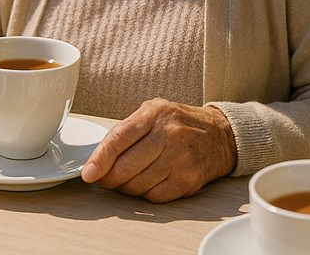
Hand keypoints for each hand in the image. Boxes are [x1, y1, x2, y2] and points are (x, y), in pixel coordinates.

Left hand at [80, 98, 237, 202]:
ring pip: (137, 185)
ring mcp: (180, 158)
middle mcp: (169, 134)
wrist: (220, 135)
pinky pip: (154, 197)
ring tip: (131, 178)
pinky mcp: (188, 180)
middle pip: (126, 167)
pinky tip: (150, 182)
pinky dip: (146, 194)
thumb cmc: (180, 124)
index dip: (100, 159)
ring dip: (127, 188)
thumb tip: (97, 158)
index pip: (119, 138)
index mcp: (155, 114)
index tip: (88, 174)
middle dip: (109, 178)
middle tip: (106, 179)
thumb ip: (126, 129)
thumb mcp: (154, 112)